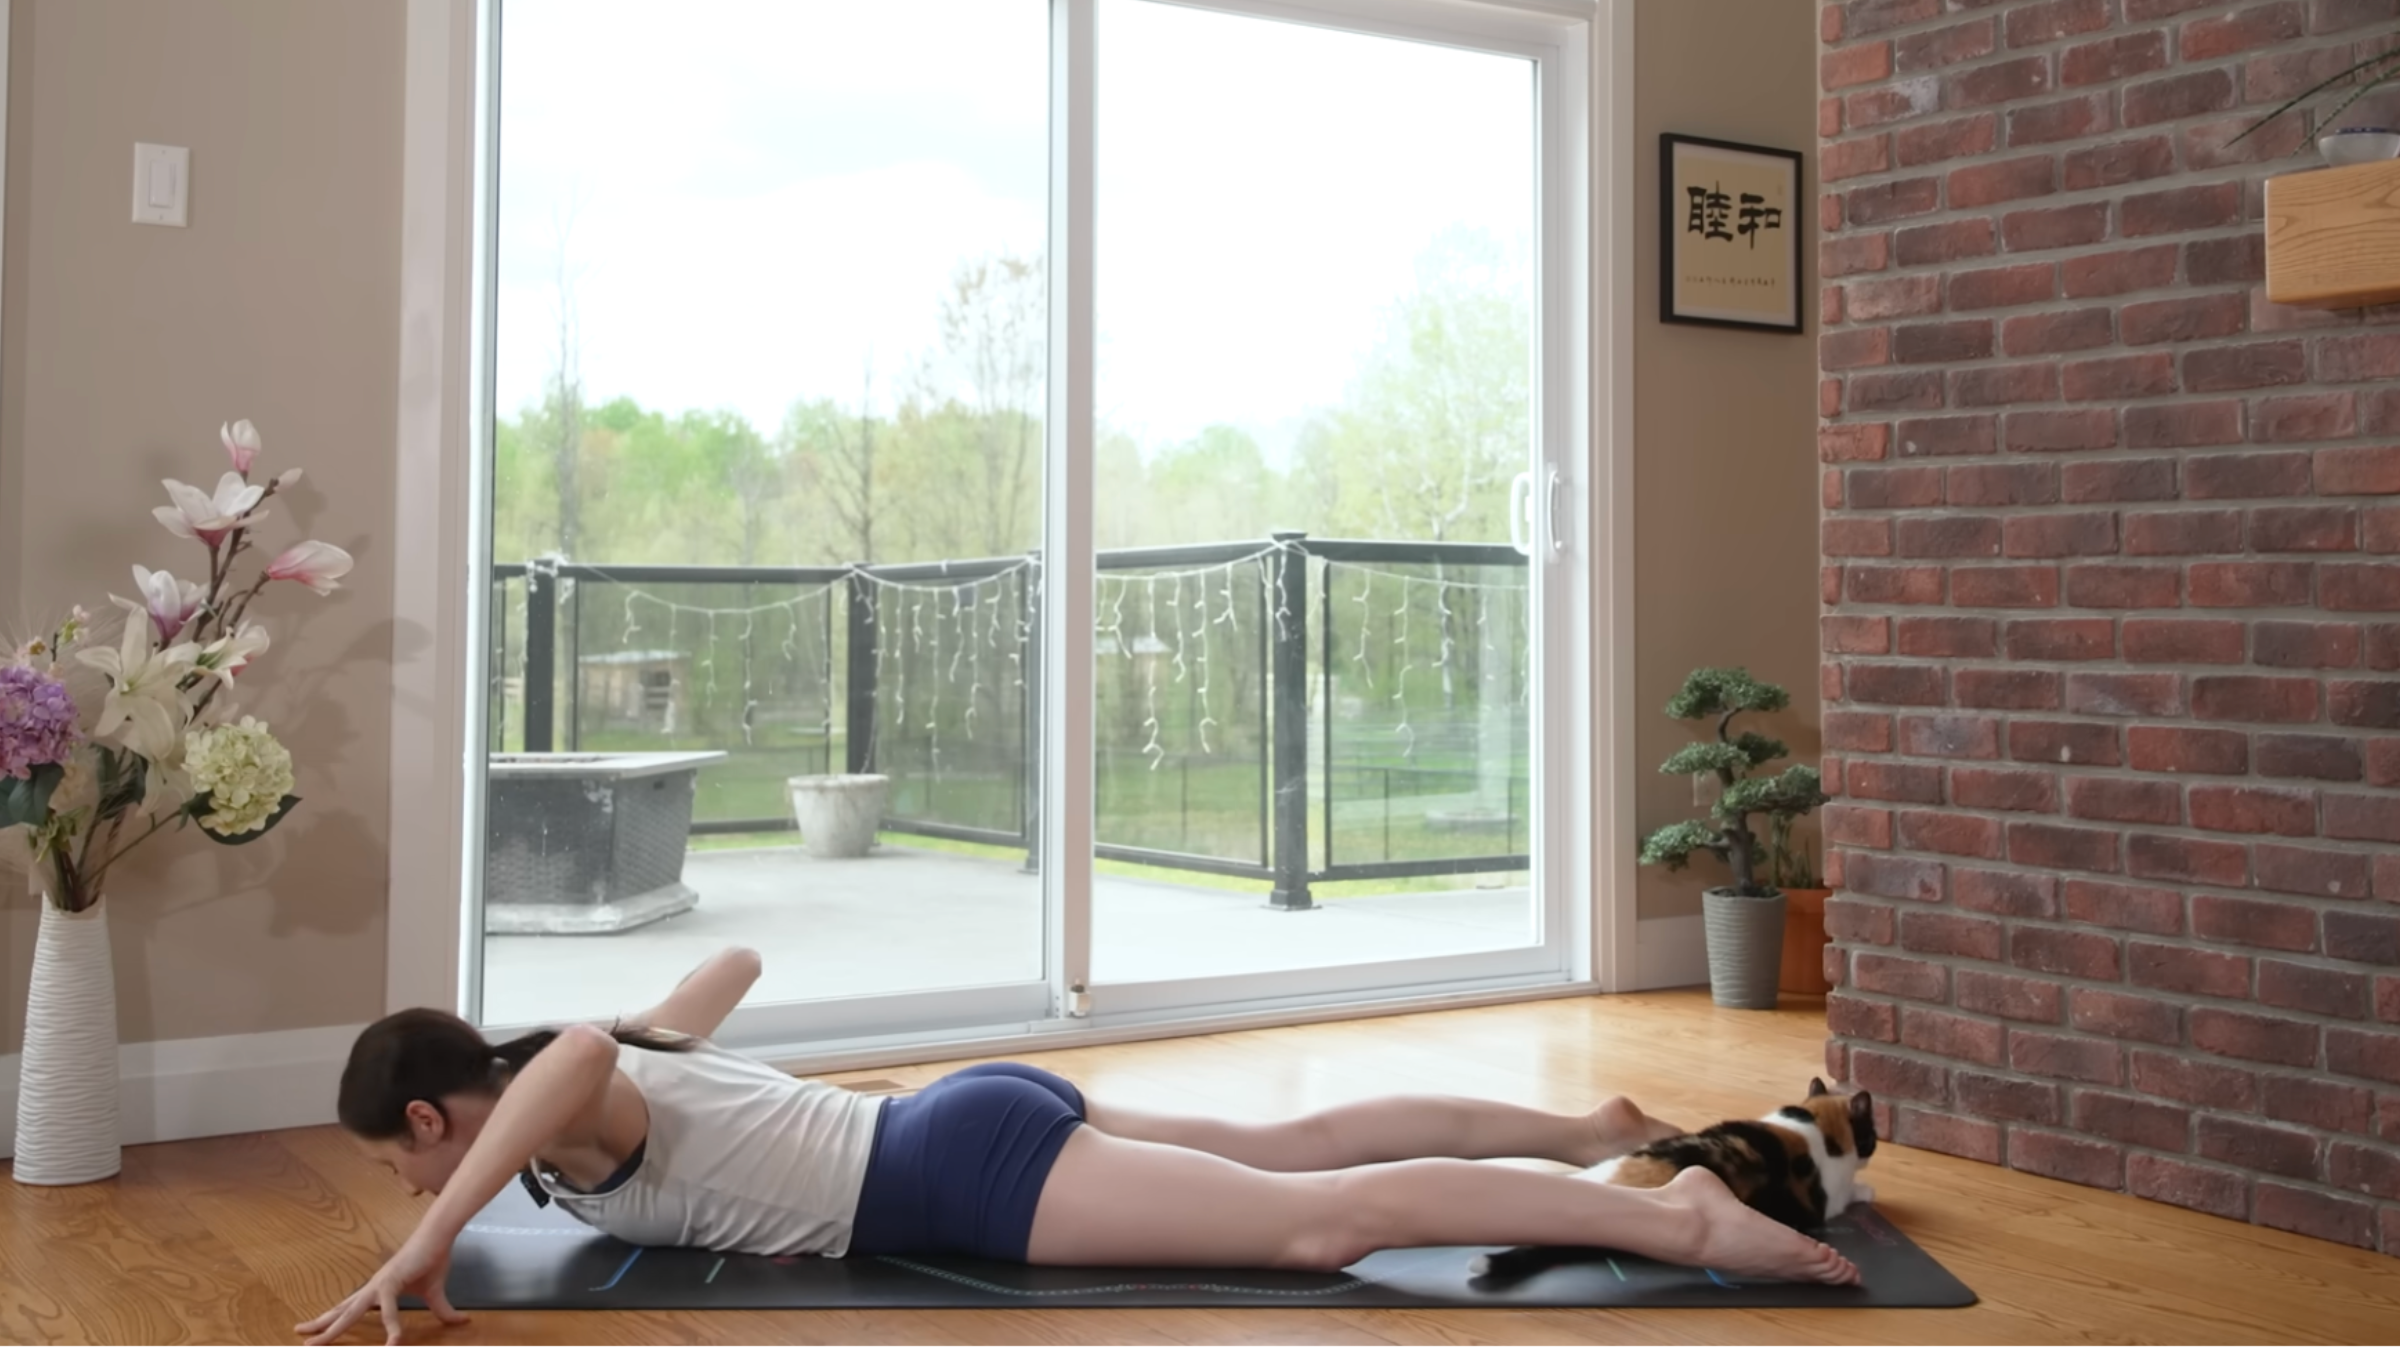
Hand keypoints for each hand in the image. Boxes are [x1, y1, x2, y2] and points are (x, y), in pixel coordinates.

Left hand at [296, 1236, 469, 1345]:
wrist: (439, 1236)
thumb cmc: (433, 1258)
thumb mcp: (436, 1293)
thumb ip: (443, 1311)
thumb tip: (463, 1322)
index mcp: (378, 1290)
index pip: (348, 1307)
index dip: (330, 1319)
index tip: (311, 1330)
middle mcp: (372, 1288)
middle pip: (341, 1311)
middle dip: (320, 1326)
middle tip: (299, 1335)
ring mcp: (379, 1285)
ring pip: (351, 1312)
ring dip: (333, 1328)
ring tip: (317, 1342)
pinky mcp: (392, 1282)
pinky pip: (389, 1310)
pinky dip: (391, 1327)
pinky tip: (394, 1343)